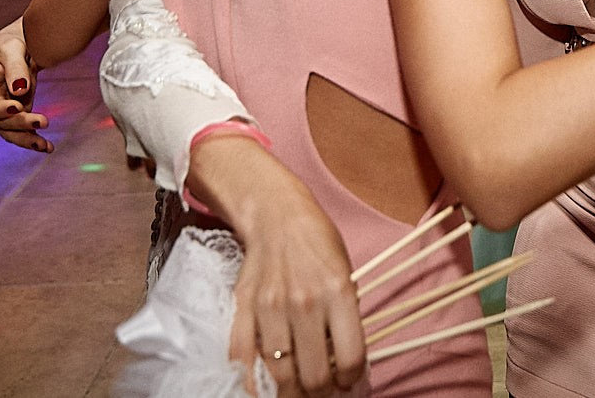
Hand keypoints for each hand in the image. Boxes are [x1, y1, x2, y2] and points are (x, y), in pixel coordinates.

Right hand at [0, 18, 52, 152]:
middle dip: (20, 123)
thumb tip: (20, 90)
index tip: (17, 107)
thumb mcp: (13, 47)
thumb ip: (15, 66)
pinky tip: (48, 147)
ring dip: (26, 139)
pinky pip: (21, 131)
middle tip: (43, 121)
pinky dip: (33, 139)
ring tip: (46, 146)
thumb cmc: (13, 43)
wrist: (23, 45)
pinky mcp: (15, 114)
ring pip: (9, 131)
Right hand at [196, 137, 366, 397]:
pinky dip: (253, 383)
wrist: (276, 215)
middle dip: (322, 392)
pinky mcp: (244, 309)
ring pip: (280, 375)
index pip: (350, 357)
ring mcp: (271, 308)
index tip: (348, 380)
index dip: (351, 378)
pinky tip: (265, 387)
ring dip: (291, 392)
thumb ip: (346, 316)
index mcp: (338, 291)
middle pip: (314, 375)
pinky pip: (244, 361)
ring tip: (299, 390)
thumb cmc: (317, 242)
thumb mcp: (346, 272)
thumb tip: (343, 364)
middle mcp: (305, 302)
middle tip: (323, 390)